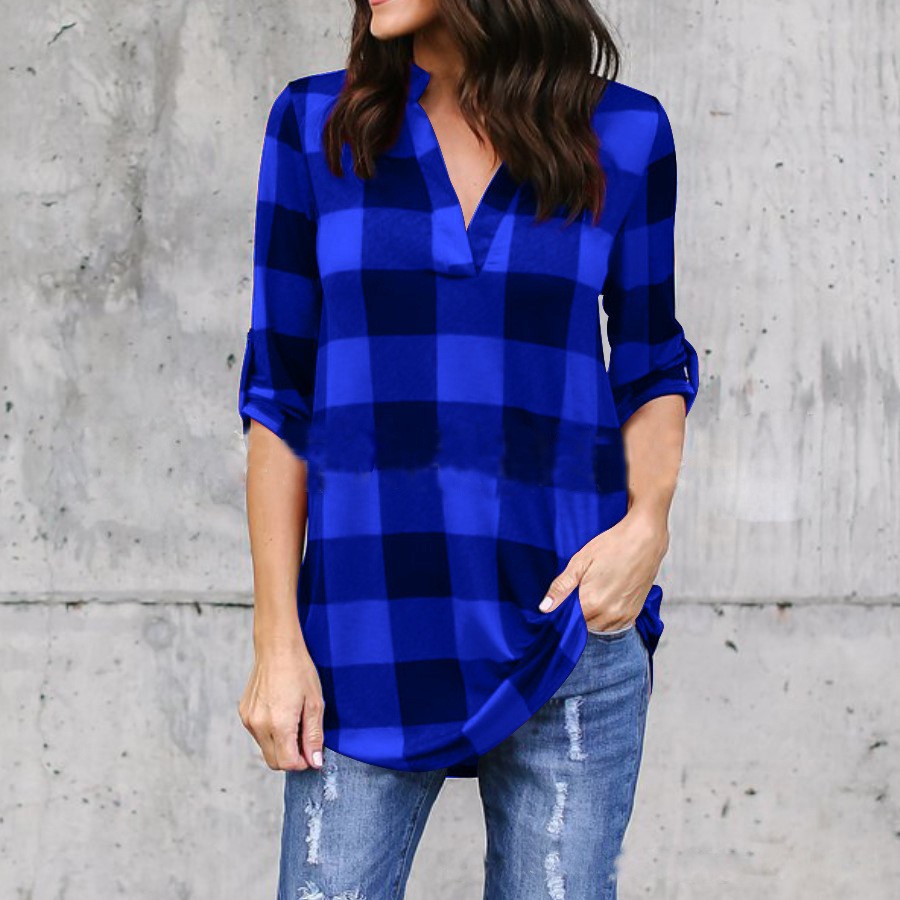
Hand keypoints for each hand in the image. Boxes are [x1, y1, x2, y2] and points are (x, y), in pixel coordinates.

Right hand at [237, 639, 325, 770]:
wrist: (277, 648)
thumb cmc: (299, 671)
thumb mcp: (314, 704)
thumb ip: (314, 736)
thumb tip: (314, 762)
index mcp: (279, 724)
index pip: (287, 763)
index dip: (302, 763)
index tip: (311, 753)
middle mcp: (259, 725)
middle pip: (274, 761)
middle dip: (291, 757)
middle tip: (304, 738)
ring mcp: (248, 719)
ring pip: (265, 748)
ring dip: (280, 744)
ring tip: (293, 720)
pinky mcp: (244, 713)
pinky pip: (258, 734)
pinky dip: (270, 732)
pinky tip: (280, 712)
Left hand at [538, 509, 669, 630]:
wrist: (644, 539)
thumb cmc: (612, 545)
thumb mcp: (580, 561)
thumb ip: (561, 587)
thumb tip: (544, 608)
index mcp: (592, 602)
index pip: (569, 621)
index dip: (565, 610)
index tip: (566, 598)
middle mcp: (609, 614)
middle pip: (584, 625)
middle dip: (579, 613)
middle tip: (582, 590)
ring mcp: (624, 615)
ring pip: (599, 628)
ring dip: (593, 617)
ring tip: (596, 592)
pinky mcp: (634, 613)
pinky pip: (614, 626)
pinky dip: (607, 617)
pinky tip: (607, 598)